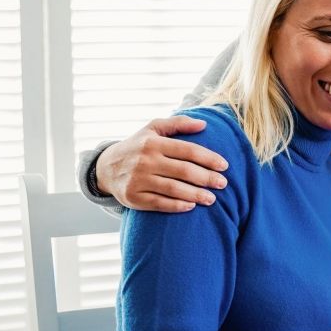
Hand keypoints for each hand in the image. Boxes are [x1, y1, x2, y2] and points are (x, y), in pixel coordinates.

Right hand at [95, 115, 229, 211]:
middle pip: (183, 170)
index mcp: (153, 142)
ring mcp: (138, 180)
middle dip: (206, 178)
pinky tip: (191, 206)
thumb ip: (178, 124)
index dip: (208, 158)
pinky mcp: (133, 198)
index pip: (187, 150)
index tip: (224, 165)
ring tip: (212, 198)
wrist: (106, 167)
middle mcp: (145, 160)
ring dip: (196, 195)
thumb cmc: (138, 146)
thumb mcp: (153, 129)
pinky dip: (177, 206)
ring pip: (173, 189)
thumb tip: (204, 124)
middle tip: (223, 183)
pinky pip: (159, 204)